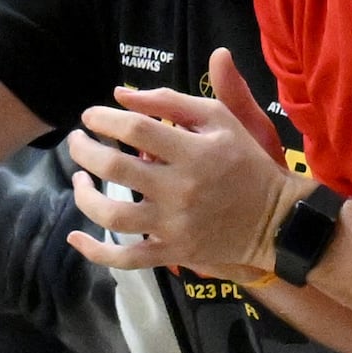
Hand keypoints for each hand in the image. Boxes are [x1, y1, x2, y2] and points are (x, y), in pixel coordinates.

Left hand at [67, 53, 294, 278]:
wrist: (277, 218)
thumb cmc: (246, 161)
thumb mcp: (221, 120)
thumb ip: (174, 101)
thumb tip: (122, 93)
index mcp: (195, 152)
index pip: (136, 129)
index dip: (104, 120)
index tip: (90, 117)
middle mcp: (181, 189)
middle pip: (115, 168)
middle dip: (84, 151)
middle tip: (76, 141)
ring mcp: (174, 225)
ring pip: (112, 215)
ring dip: (84, 196)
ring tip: (78, 179)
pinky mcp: (172, 252)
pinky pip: (126, 259)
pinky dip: (96, 251)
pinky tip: (74, 237)